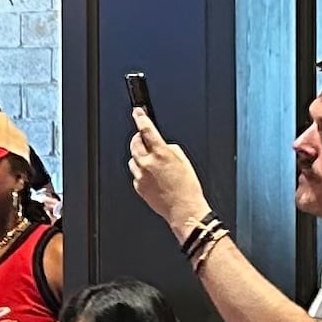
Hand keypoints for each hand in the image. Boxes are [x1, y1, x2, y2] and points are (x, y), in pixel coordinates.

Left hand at [126, 108, 209, 239]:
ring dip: (139, 156)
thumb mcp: (184, 161)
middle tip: (144, 138)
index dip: (140, 118)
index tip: (137, 112)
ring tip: (152, 162)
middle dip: (138, 138)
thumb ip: (171, 149)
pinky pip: (135, 174)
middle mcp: (148, 164)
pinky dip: (141, 172)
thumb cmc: (187, 188)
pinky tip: (152, 177)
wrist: (184, 209)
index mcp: (161, 154)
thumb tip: (163, 146)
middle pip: (134, 143)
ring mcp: (141, 176)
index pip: (147, 130)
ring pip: (133, 159)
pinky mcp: (138, 187)